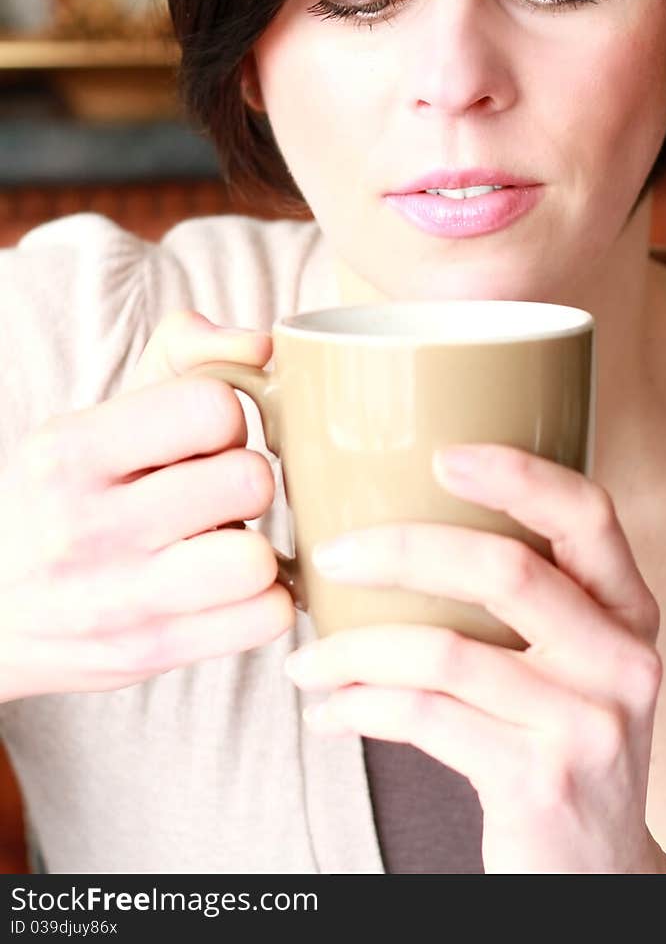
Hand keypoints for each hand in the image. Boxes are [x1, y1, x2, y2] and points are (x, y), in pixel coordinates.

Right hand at [0, 311, 294, 701]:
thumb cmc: (67, 497)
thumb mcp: (98, 417)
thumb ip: (183, 354)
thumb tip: (259, 346)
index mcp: (70, 451)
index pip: (212, 407)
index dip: (225, 417)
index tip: (201, 439)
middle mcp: (87, 527)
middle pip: (247, 480)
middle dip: (245, 479)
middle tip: (212, 494)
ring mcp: (117, 599)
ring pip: (256, 560)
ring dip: (257, 546)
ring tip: (223, 542)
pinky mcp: (149, 652)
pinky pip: (265, 617)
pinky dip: (263, 600)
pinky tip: (229, 589)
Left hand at [283, 443, 665, 873]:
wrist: (597, 879)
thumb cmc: (560, 747)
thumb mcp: (574, 664)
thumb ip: (530, 599)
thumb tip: (395, 526)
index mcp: (630, 610)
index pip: (588, 513)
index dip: (517, 473)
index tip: (441, 454)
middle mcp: (624, 659)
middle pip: (505, 568)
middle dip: (400, 551)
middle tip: (329, 552)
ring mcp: (588, 723)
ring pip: (445, 650)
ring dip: (353, 649)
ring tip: (308, 659)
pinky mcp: (541, 781)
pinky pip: (424, 717)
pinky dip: (360, 707)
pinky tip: (332, 712)